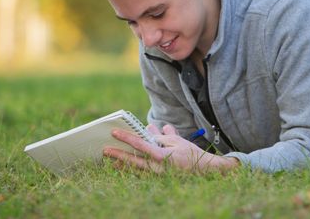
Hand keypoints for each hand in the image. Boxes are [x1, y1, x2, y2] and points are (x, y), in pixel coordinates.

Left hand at [103, 124, 238, 173]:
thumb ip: (163, 136)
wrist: (204, 171)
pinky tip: (124, 165)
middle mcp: (157, 168)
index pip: (140, 145)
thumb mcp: (177, 141)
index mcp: (161, 156)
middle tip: (105, 149)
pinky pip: (142, 172)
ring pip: (135, 168)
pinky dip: (133, 167)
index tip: (115, 132)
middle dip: (118, 154)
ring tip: (111, 159)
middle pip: (133, 160)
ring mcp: (157, 175)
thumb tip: (152, 131)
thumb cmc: (191, 154)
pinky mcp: (159, 178)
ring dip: (123, 162)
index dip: (126, 137)